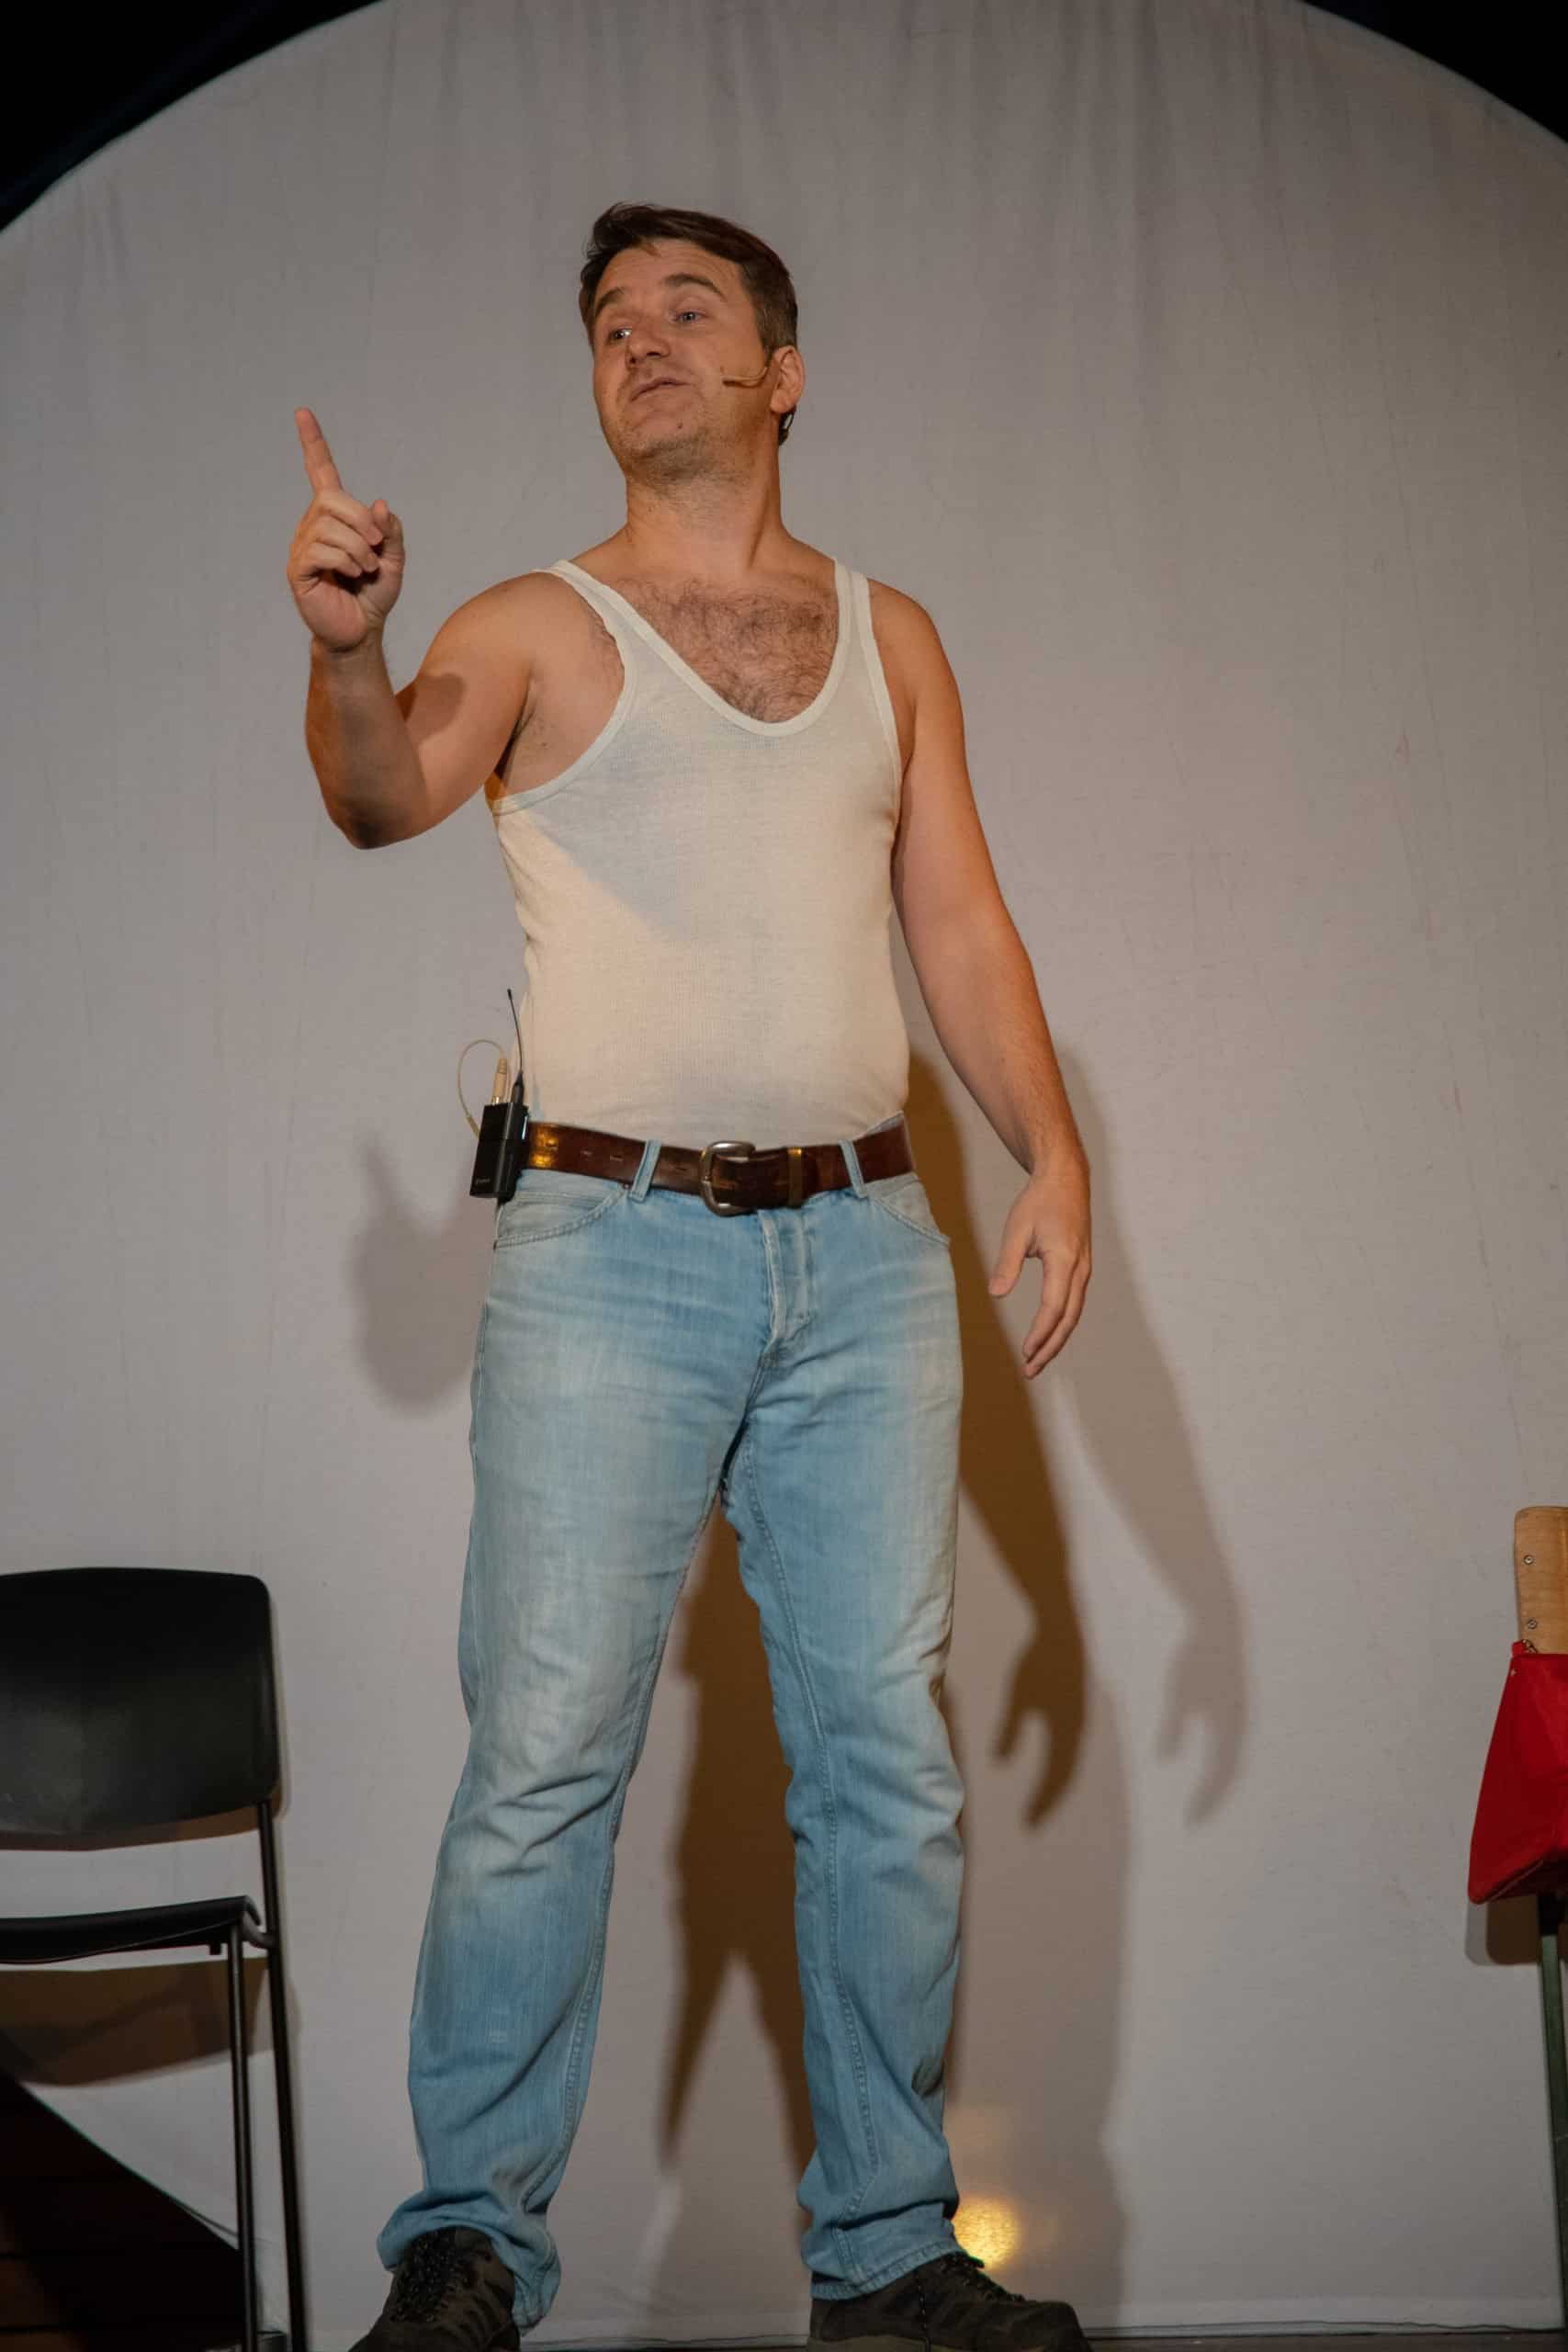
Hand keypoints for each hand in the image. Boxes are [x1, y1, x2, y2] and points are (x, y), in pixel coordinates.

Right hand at [286, 407, 405, 650]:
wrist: (362, 631)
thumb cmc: (373, 595)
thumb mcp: (393, 558)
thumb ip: (389, 529)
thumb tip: (377, 505)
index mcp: (334, 517)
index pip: (320, 472)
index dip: (313, 443)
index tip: (302, 412)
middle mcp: (313, 525)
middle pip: (332, 499)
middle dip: (362, 521)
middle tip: (376, 548)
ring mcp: (303, 546)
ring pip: (330, 526)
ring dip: (360, 548)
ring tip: (366, 569)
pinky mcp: (299, 569)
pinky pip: (322, 549)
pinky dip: (347, 560)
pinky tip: (353, 576)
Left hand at [987, 1151, 1090, 1375]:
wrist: (1066, 1178)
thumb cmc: (1039, 1201)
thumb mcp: (1016, 1229)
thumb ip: (1007, 1263)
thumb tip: (996, 1294)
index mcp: (1065, 1260)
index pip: (1054, 1307)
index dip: (1040, 1333)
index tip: (1025, 1352)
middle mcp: (1080, 1269)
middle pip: (1068, 1319)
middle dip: (1050, 1348)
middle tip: (1030, 1370)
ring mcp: (1084, 1268)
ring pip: (1074, 1314)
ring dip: (1056, 1339)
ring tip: (1037, 1360)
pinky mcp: (1081, 1266)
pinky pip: (1074, 1303)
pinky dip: (1062, 1323)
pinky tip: (1048, 1334)